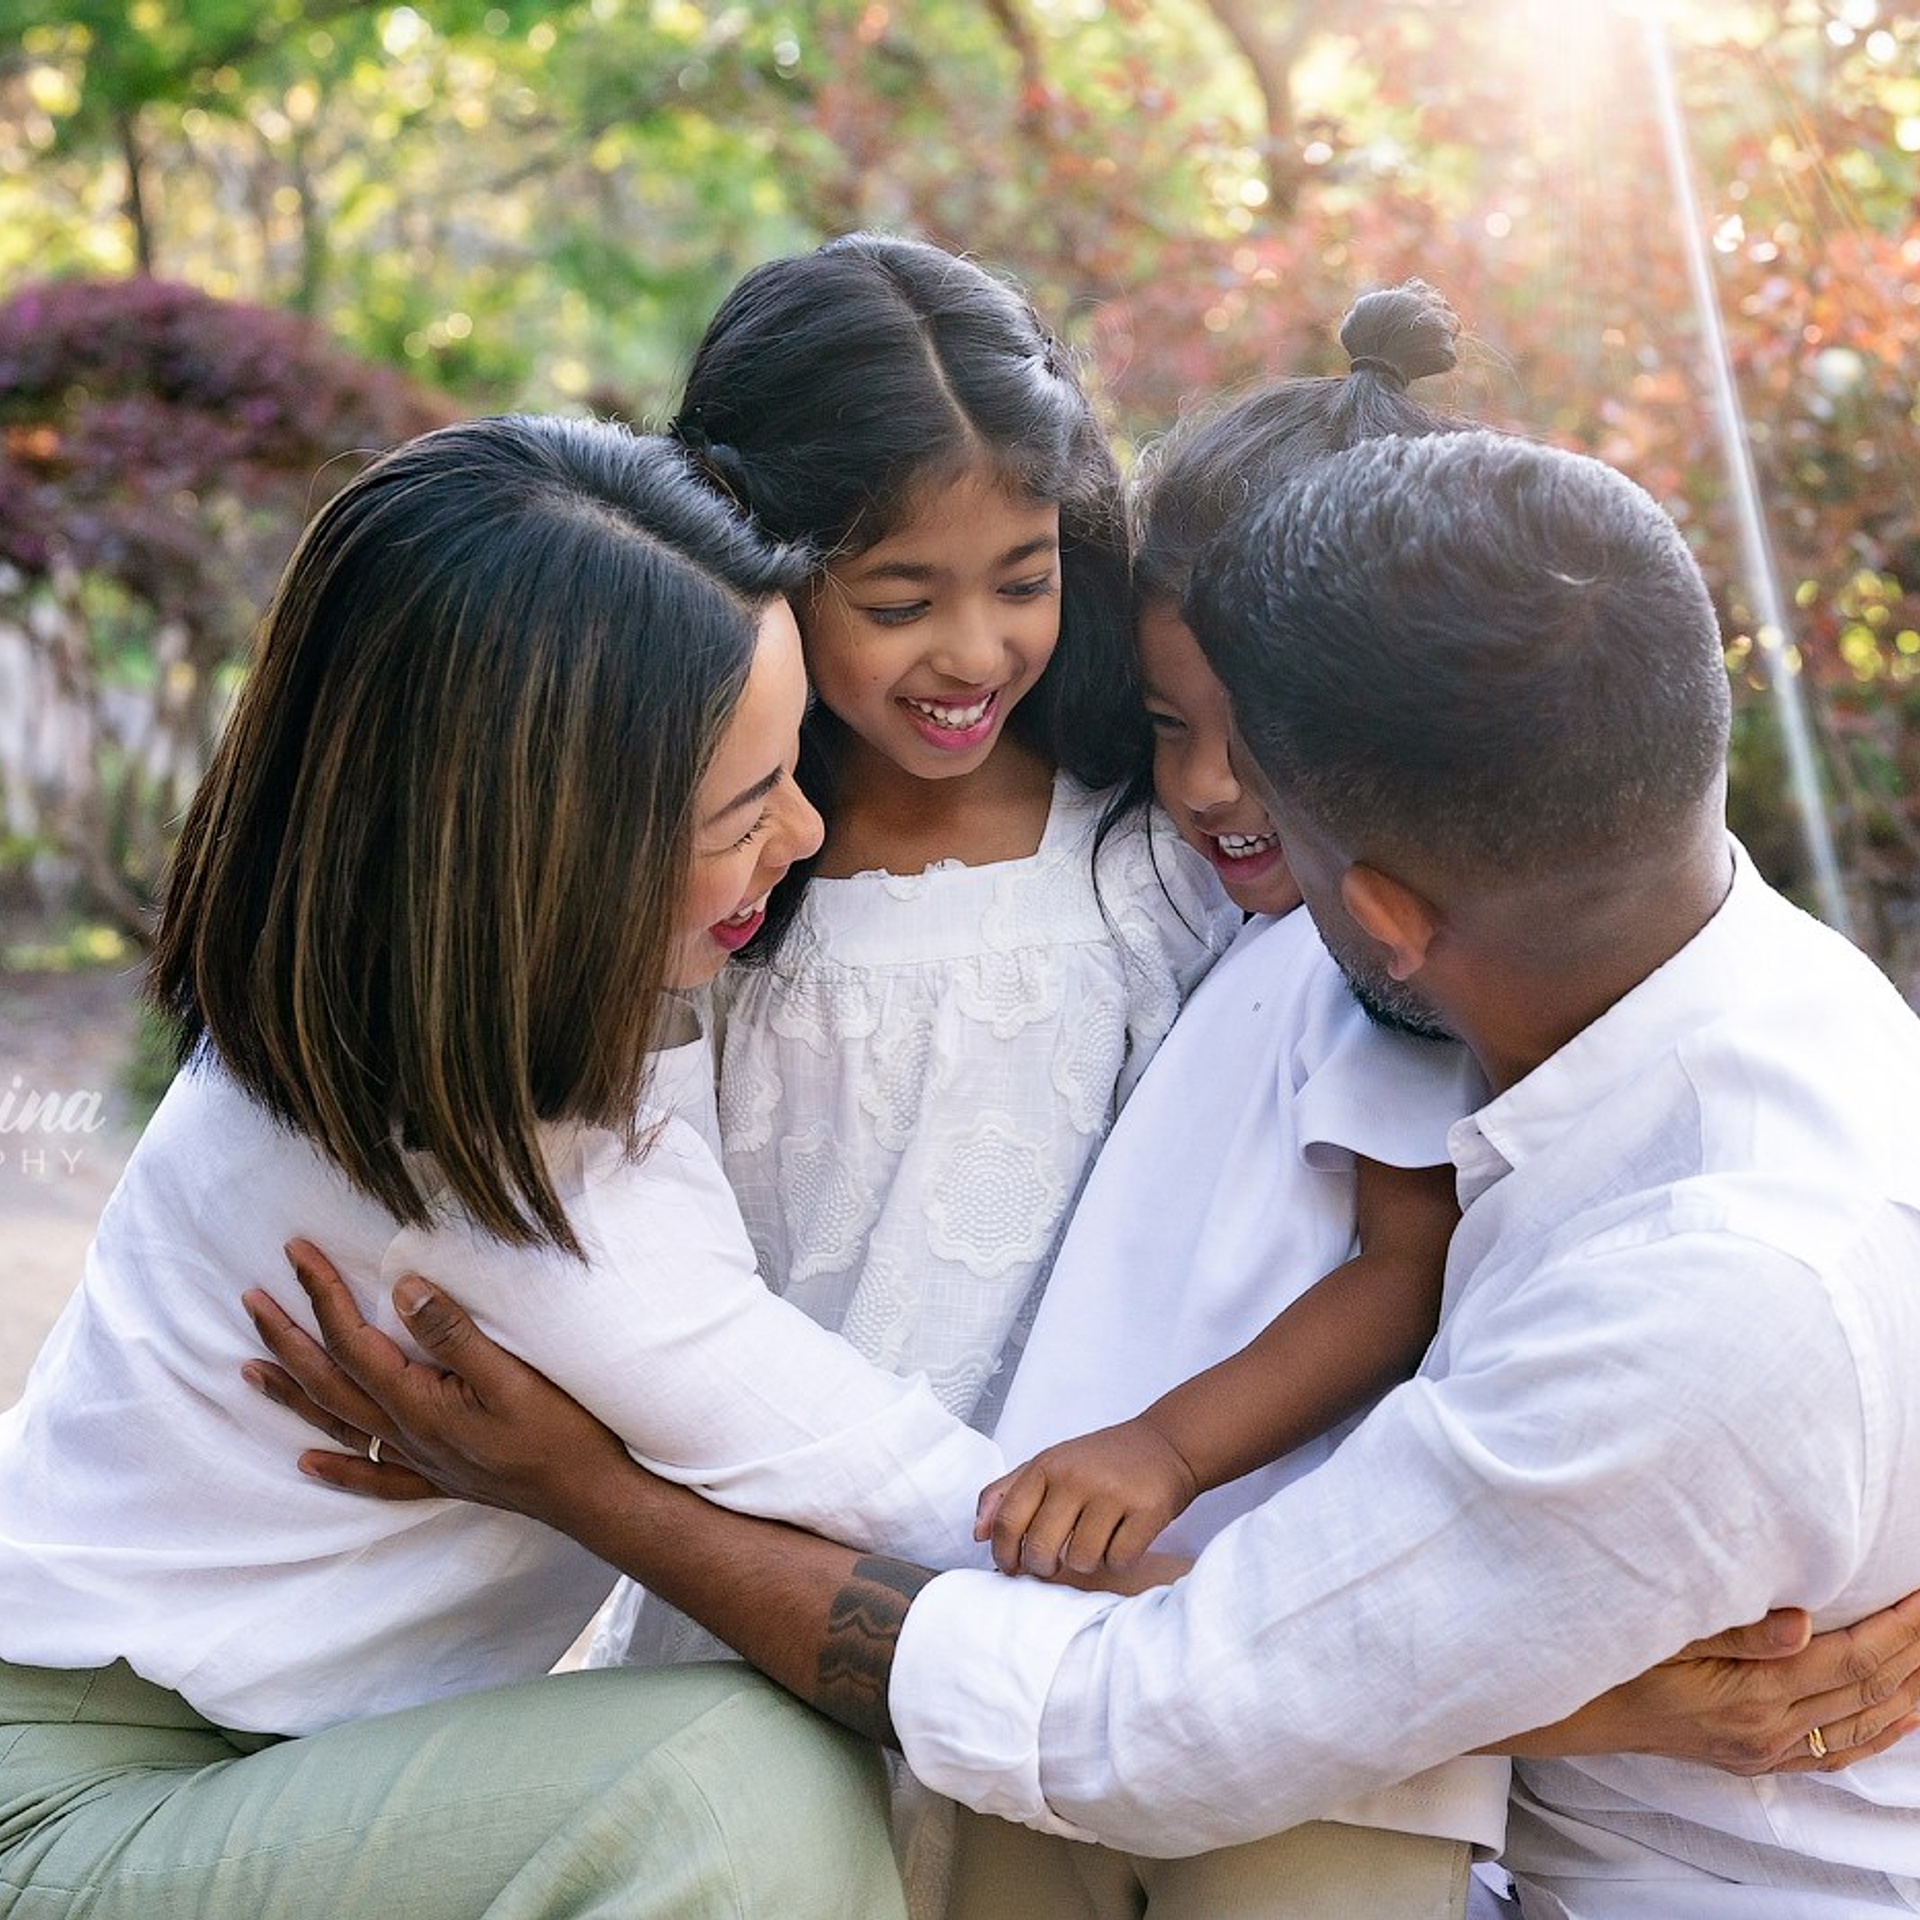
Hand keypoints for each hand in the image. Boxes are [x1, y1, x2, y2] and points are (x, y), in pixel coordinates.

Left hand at [242, 1238, 630, 1524]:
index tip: (295, 1254)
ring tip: (250, 1370)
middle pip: (329, 1380)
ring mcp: (419, 1460)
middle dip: (287, 1336)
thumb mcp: (511, 1374)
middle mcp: (405, 1434)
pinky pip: (373, 1476)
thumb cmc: (559, 1433)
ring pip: (338, 1424)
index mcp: (418, 1403)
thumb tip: (401, 1288)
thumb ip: (453, 1332)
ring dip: (292, 1394)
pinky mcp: (439, 1477)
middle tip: (251, 1300)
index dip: (321, 1294)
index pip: (352, 1340)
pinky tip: (308, 1463)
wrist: (589, 1497)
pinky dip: (337, 1468)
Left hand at [974, 1416, 1197, 1578]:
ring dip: (1087, 1562)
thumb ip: (1006, 1493)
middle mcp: (1076, 1477)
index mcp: (1047, 1466)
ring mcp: (1112, 1493)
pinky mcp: (1147, 1510)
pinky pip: (1119, 1560)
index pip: (1008, 1521)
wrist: (1166, 1443)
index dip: (1004, 1554)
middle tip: (1053, 1563)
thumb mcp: (1049, 1463)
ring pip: (1081, 1561)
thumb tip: (978, 1533)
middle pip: (1041, 1549)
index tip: (1010, 1567)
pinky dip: (1119, 1559)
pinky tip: (1123, 1538)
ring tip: (1096, 1541)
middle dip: (1043, 1568)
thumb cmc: (1100, 1461)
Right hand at [1500, 1596, 1919, 1773]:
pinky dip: (1880, 1730)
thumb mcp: (1662, 1631)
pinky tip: (1903, 1714)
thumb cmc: (1611, 1659)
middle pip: (1869, 1690)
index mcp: (1753, 1696)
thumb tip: (1804, 1624)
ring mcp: (1766, 1749)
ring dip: (1909, 1687)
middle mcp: (1770, 1731)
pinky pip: (1838, 1749)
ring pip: (1863, 1722)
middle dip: (1914, 1650)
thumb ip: (1733, 1629)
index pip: (1851, 1660)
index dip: (1897, 1628)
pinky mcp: (1757, 1755)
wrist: (1574, 1710)